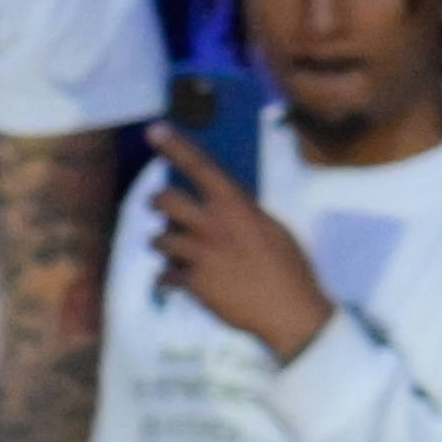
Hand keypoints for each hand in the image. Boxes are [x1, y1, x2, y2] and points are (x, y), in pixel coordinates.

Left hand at [146, 126, 331, 359]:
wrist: (288, 311)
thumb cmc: (287, 266)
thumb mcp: (270, 228)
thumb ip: (241, 213)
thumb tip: (219, 202)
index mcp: (237, 206)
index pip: (201, 166)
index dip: (175, 146)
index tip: (154, 130)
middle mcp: (214, 225)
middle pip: (164, 200)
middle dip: (156, 203)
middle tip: (160, 208)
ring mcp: (200, 254)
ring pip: (157, 239)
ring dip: (163, 245)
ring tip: (179, 253)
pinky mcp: (192, 284)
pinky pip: (163, 275)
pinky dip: (170, 279)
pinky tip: (184, 283)